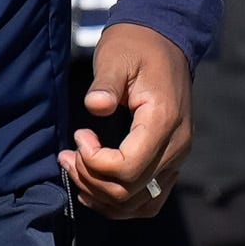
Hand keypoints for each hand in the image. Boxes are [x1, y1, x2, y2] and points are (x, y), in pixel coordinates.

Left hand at [61, 22, 189, 218]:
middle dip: (90, 179)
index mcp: (164, 121)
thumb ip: (107, 83)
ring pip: (137, 204)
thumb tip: (95, 106)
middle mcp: (176, 146)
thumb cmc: (137, 47)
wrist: (165, 41)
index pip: (128, 169)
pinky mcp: (171, 162)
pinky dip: (119, 203)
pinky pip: (148, 201)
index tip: (79, 135)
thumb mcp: (117, 56)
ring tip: (76, 169)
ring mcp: (177, 157)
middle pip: (129, 191)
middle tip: (68, 155)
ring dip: (100, 195)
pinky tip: (95, 187)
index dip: (94, 162)